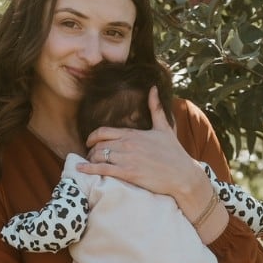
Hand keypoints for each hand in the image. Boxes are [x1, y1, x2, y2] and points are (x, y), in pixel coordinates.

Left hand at [77, 87, 203, 200]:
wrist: (182, 174)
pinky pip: (102, 170)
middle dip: (91, 151)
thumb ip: (155, 108)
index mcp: (133, 133)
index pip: (103, 132)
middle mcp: (127, 144)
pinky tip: (80, 170)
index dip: (92, 137)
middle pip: (98, 145)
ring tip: (88, 164)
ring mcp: (127, 159)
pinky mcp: (128, 173)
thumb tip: (153, 88)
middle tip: (90, 156)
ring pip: (98, 156)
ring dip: (90, 160)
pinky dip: (88, 169)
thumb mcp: (164, 127)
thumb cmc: (174, 153)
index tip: (88, 141)